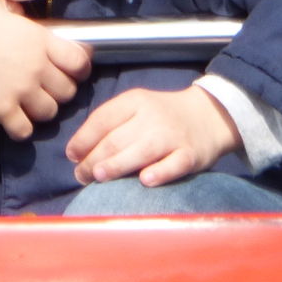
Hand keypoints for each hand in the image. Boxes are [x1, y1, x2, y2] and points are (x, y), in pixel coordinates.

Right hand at [0, 0, 90, 139]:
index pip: (80, 61)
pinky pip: (25, 130)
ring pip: (50, 113)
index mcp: (41, 40)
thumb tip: (19, 14)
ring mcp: (22, 90)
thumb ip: (15, 10)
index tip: (72, 72)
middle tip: (46, 90)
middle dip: (60, 93)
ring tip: (28, 106)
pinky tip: (12, 121)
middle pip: (68, 92)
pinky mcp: (3, 109)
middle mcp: (38, 67)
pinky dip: (21, 129)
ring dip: (41, 111)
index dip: (80, 69)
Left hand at [66, 85, 241, 186]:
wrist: (209, 115)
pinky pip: (174, 164)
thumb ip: (110, 124)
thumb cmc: (162, 116)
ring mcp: (172, 136)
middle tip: (81, 175)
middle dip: (93, 159)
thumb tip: (77, 151)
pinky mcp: (191, 154)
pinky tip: (145, 181)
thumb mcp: (136, 108)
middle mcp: (152, 116)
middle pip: (117, 139)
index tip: (72, 156)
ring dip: (117, 165)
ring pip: (141, 151)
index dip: (83, 139)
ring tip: (99, 177)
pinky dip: (160, 172)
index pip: (102, 119)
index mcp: (135, 101)